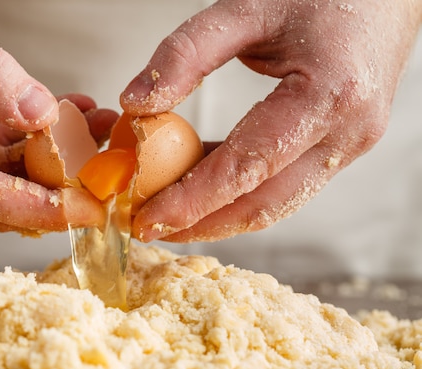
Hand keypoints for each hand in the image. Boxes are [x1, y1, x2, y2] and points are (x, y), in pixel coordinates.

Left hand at [121, 0, 421, 241]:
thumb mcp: (245, 9)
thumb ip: (186, 55)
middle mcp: (348, 132)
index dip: (192, 201)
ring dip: (220, 216)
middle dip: (202, 224)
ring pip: (277, 202)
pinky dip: (241, 191)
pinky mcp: (341, 145)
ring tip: (170, 215)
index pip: (247, 169)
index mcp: (329, 96)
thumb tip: (135, 104)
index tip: (147, 219)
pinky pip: (285, 182)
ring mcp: (349, 143)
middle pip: (265, 204)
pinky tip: (203, 186)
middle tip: (150, 229)